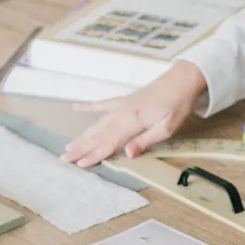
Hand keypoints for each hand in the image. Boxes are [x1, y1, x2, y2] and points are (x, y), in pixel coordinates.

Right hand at [61, 60, 206, 166]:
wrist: (180, 80)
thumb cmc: (176, 106)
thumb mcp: (167, 128)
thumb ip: (145, 141)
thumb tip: (127, 155)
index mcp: (133, 122)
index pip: (109, 143)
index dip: (94, 155)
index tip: (79, 164)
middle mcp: (122, 114)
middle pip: (98, 135)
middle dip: (81, 148)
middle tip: (63, 158)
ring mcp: (121, 106)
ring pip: (97, 123)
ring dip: (82, 135)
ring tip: (67, 145)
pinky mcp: (123, 100)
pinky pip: (102, 104)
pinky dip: (88, 107)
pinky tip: (76, 108)